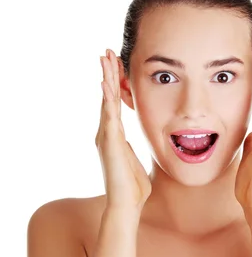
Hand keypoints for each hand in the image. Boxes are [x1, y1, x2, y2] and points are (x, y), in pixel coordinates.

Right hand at [96, 49, 151, 214]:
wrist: (127, 205)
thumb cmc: (134, 188)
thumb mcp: (137, 161)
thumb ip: (135, 150)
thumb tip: (142, 146)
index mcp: (115, 136)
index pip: (115, 103)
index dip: (116, 83)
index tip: (117, 64)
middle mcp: (107, 133)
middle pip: (108, 97)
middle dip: (108, 73)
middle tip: (107, 51)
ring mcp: (106, 137)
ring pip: (106, 101)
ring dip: (106, 78)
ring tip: (105, 58)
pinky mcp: (110, 143)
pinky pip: (109, 116)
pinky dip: (107, 99)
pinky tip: (106, 83)